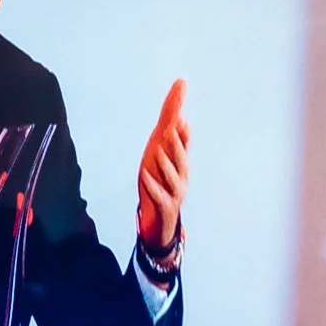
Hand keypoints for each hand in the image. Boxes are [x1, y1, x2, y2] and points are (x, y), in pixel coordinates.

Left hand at [136, 78, 189, 253]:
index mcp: (179, 163)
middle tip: (173, 123)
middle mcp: (181, 175)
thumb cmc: (161, 187)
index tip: (179, 102)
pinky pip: (159, 195)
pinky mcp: (166, 207)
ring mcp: (175, 192)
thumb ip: (171, 140)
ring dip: (167, 162)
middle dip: (178, 140)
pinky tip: (144, 175)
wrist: (160, 223)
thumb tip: (179, 117)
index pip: (181, 139)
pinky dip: (152, 185)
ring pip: (173, 176)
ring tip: (158, 149)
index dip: (180, 123)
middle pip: (181, 156)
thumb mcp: (162, 162)